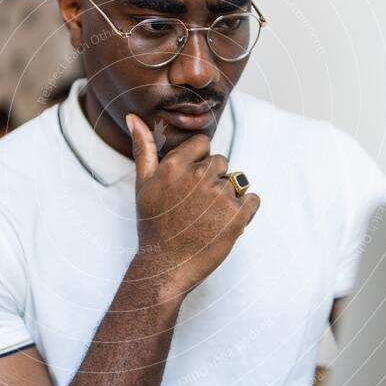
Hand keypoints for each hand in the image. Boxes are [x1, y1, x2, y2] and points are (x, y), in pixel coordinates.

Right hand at [126, 113, 259, 297]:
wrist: (166, 267)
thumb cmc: (154, 226)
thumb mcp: (143, 185)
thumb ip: (143, 149)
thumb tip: (133, 117)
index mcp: (175, 165)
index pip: (203, 144)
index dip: (199, 162)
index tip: (190, 185)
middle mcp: (199, 176)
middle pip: (221, 162)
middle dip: (212, 181)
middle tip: (196, 207)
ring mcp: (220, 195)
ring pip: (236, 181)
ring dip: (228, 197)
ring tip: (209, 218)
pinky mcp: (238, 215)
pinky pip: (252, 199)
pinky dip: (244, 211)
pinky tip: (223, 224)